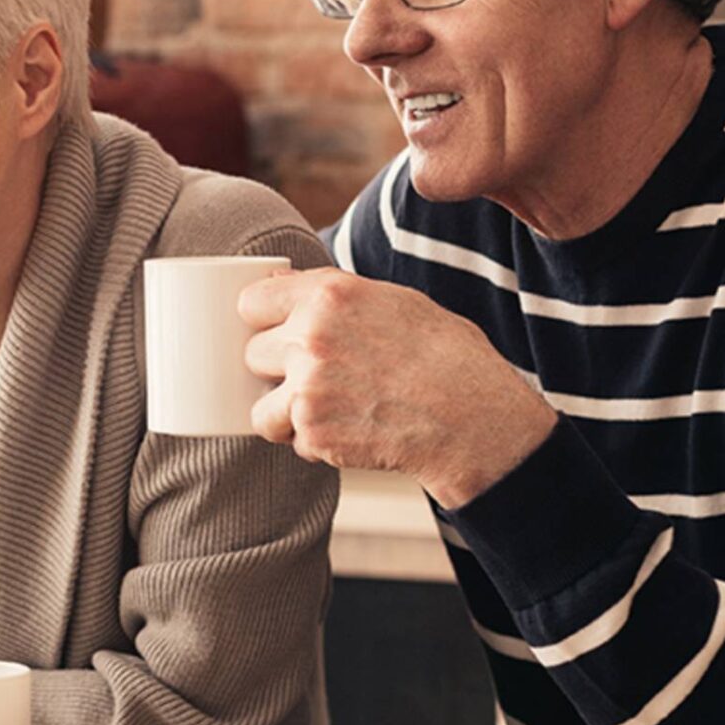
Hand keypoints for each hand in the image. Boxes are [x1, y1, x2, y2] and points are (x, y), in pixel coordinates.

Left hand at [239, 268, 556, 507]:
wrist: (473, 419)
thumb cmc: (445, 358)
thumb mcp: (394, 301)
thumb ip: (331, 293)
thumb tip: (278, 281)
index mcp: (330, 294)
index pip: (250, 301)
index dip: (265, 320)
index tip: (279, 333)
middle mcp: (311, 336)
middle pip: (253, 354)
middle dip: (280, 370)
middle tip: (326, 379)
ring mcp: (307, 387)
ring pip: (262, 406)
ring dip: (289, 414)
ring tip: (337, 410)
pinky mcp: (313, 432)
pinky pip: (292, 440)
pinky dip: (316, 443)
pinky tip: (355, 430)